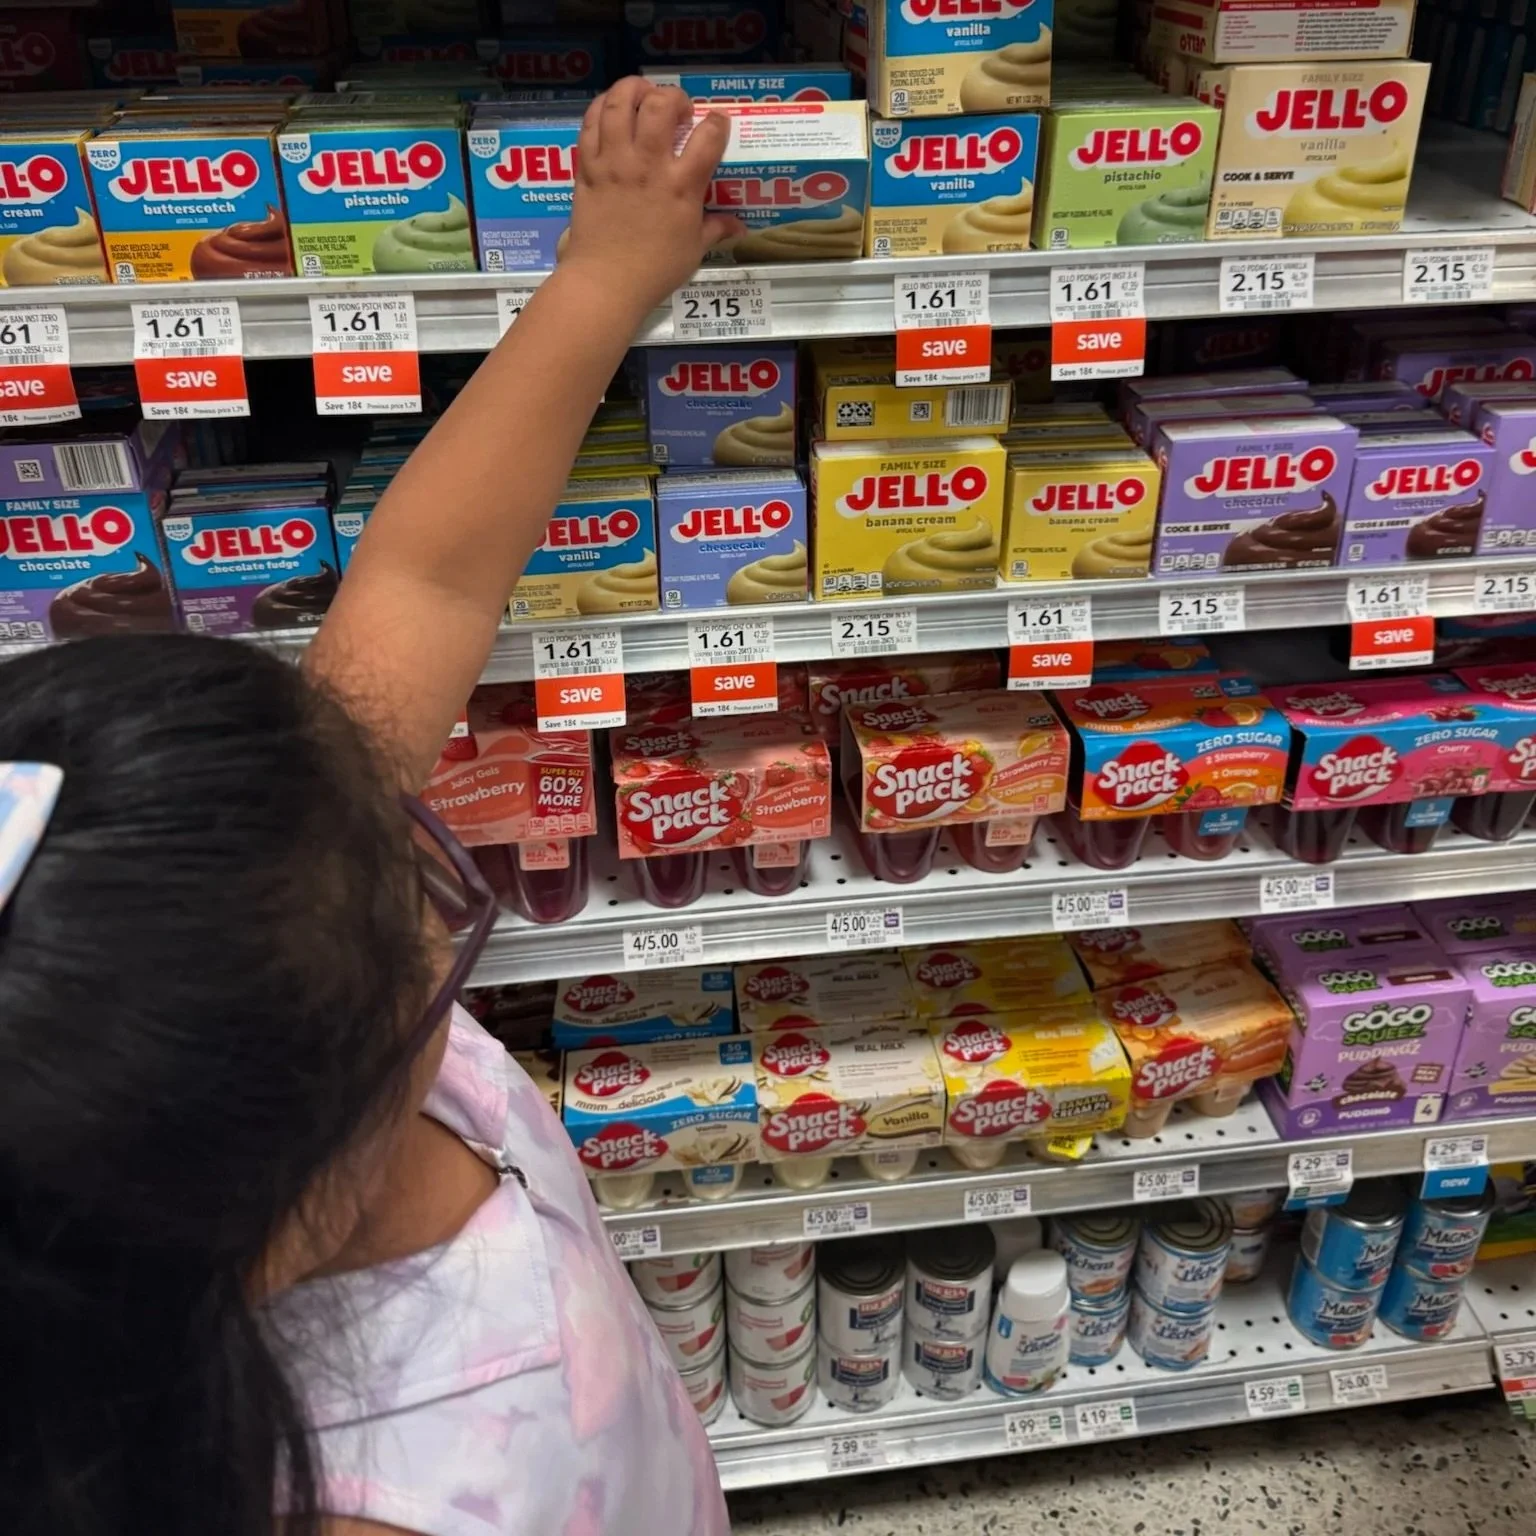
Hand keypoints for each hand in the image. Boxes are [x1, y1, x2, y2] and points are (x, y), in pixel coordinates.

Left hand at [562, 77, 743, 315]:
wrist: (605, 283)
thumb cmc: (655, 270)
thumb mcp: (694, 250)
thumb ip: (716, 229)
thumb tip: (740, 227)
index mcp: (681, 186)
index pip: (708, 137)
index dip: (718, 122)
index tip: (717, 123)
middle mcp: (648, 165)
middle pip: (661, 105)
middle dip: (674, 96)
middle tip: (677, 108)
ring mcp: (614, 163)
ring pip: (621, 104)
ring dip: (634, 90)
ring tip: (643, 95)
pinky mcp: (588, 167)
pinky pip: (591, 123)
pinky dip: (602, 108)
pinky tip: (613, 110)